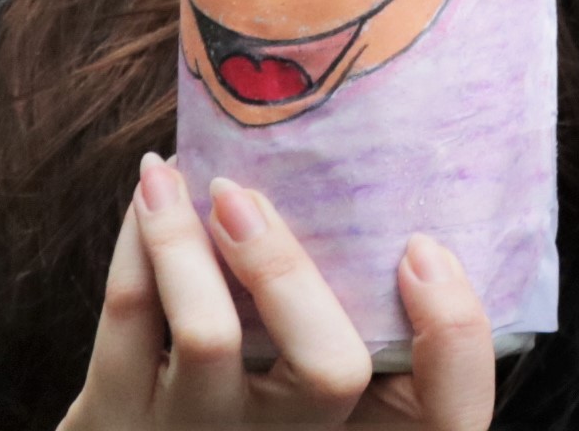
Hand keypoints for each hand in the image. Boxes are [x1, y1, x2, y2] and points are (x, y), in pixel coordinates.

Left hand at [60, 156, 491, 427]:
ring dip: (188, 236)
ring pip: (209, 337)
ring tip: (175, 174)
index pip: (450, 416)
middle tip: (243, 193)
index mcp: (359, 427)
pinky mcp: (121, 420)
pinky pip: (130, 318)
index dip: (456, 335)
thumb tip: (397, 185)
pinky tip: (148, 202)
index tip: (425, 248)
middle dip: (293, 267)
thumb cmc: (245, 394)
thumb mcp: (313, 377)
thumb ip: (361, 306)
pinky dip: (137, 243)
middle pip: (331, 372)